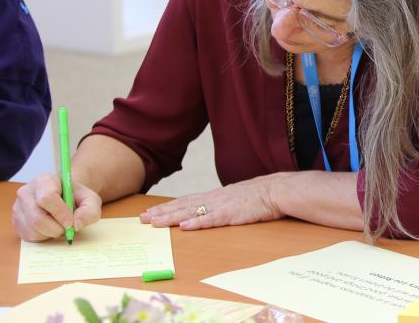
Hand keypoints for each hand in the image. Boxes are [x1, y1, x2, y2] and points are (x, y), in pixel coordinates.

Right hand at [13, 173, 101, 241]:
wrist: (64, 197)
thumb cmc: (76, 197)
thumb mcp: (90, 200)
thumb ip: (90, 211)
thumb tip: (76, 224)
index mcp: (45, 181)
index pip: (47, 198)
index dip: (60, 213)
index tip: (70, 222)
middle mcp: (26, 192)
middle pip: (36, 218)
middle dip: (55, 228)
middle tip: (66, 228)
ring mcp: (18, 207)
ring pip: (31, 229)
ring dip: (50, 233)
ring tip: (59, 225)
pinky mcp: (16, 220)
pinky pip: (27, 235)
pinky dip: (42, 237)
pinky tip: (50, 228)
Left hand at [140, 175, 283, 230]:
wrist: (276, 190)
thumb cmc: (260, 195)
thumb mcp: (236, 197)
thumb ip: (222, 203)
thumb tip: (210, 209)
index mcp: (215, 196)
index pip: (186, 201)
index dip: (167, 207)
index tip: (151, 212)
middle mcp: (214, 199)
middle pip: (183, 206)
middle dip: (161, 213)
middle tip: (142, 219)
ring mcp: (221, 206)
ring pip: (191, 212)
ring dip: (171, 218)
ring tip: (154, 222)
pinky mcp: (231, 215)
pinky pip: (211, 220)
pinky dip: (197, 223)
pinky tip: (184, 227)